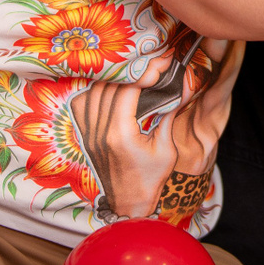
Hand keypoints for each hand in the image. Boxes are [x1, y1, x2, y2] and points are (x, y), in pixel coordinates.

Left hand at [69, 73, 177, 219]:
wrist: (129, 203)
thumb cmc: (151, 179)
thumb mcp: (166, 148)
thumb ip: (170, 114)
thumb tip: (181, 85)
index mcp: (120, 134)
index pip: (128, 89)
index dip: (146, 70)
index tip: (162, 61)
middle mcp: (100, 132)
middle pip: (111, 85)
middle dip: (133, 69)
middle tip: (152, 63)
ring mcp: (89, 134)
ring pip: (94, 91)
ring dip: (114, 78)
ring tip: (133, 72)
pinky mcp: (86, 136)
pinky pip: (82, 105)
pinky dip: (95, 91)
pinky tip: (111, 87)